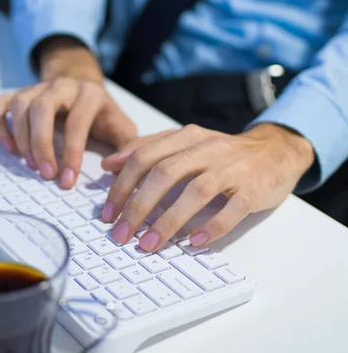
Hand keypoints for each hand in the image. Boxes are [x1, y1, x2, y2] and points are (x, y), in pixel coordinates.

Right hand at [0, 36, 136, 187]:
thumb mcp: (122, 129)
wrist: (83, 89)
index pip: (77, 121)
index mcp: (90, 94)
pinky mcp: (18, 93)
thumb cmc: (102, 118)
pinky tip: (9, 149)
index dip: (71, 152)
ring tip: (30, 165)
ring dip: (21, 137)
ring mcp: (37, 87)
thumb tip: (113, 169)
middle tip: (44, 175)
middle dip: (41, 144)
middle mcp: (61, 86)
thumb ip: (127, 148)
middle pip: (42, 108)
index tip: (67, 182)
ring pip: (20, 104)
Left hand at [100, 123, 314, 250]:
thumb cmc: (220, 154)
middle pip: (165, 173)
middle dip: (138, 206)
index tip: (107, 213)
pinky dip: (212, 226)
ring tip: (149, 244)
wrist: (274, 151)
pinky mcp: (254, 188)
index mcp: (185, 137)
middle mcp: (206, 148)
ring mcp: (232, 167)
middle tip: (121, 234)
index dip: (122, 186)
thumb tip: (108, 165)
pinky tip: (193, 243)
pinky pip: (232, 208)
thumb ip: (146, 150)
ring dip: (169, 220)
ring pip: (196, 191)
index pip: (144, 157)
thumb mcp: (182, 144)